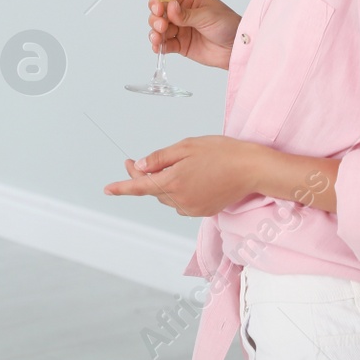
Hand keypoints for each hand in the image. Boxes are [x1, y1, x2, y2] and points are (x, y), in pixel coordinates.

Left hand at [103, 136, 261, 216]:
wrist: (252, 169)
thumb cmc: (221, 153)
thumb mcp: (186, 147)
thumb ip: (159, 158)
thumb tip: (140, 166)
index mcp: (173, 182)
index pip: (139, 187)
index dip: (122, 187)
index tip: (107, 189)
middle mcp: (180, 200)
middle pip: (153, 190)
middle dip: (146, 176)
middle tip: (144, 161)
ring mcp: (192, 208)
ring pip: (167, 197)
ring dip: (165, 184)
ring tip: (181, 165)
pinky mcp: (203, 212)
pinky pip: (181, 202)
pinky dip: (180, 191)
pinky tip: (193, 178)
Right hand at [148, 0, 239, 69]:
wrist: (237, 48)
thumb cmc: (228, 24)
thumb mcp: (208, 15)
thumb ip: (187, 14)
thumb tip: (170, 7)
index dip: (158, 2)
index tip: (157, 8)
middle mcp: (181, 13)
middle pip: (159, 13)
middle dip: (156, 19)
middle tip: (161, 25)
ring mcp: (180, 29)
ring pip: (159, 29)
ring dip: (155, 32)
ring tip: (158, 38)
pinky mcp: (180, 45)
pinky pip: (165, 44)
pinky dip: (159, 46)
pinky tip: (158, 47)